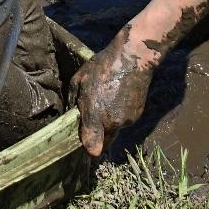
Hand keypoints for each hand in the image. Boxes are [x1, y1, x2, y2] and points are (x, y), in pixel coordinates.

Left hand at [69, 26, 155, 156]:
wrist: (133, 58)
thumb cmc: (103, 66)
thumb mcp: (80, 80)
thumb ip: (74, 102)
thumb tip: (71, 115)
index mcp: (95, 115)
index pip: (92, 148)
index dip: (87, 150)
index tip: (84, 144)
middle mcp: (112, 123)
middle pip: (104, 143)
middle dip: (98, 138)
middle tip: (92, 123)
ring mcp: (127, 121)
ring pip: (115, 131)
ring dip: (109, 124)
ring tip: (106, 102)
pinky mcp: (137, 115)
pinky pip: (124, 122)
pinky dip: (120, 116)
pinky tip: (118, 98)